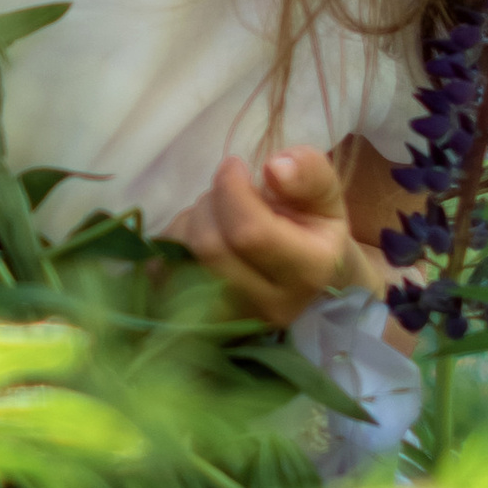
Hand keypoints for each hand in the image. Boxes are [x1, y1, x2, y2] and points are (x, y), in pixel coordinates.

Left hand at [164, 144, 373, 330]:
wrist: (303, 278)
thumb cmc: (312, 229)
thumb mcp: (325, 197)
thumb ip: (310, 174)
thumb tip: (276, 167)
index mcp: (308, 272)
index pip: (251, 233)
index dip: (232, 190)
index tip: (235, 166)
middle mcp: (269, 305)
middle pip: (210, 245)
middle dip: (210, 203)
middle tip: (225, 191)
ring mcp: (232, 319)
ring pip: (183, 257)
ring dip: (190, 221)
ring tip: (216, 215)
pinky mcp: (197, 320)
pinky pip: (162, 271)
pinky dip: (172, 242)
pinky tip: (198, 238)